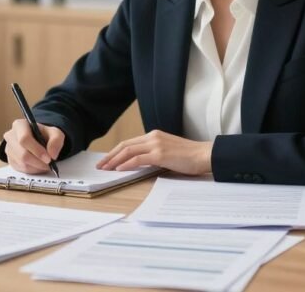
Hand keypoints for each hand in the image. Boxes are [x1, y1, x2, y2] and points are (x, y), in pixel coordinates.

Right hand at [3, 119, 64, 174]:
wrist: (38, 140)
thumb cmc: (44, 135)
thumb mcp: (55, 133)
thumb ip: (56, 140)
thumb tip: (52, 154)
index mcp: (19, 125)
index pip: (24, 139)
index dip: (37, 150)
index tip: (49, 158)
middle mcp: (10, 136)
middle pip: (22, 154)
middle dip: (38, 162)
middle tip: (49, 164)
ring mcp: (9, 149)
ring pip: (22, 163)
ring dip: (37, 167)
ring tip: (45, 163)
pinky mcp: (10, 160)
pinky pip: (21, 169)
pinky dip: (33, 170)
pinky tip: (39, 165)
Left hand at [96, 130, 212, 174]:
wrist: (204, 155)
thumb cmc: (189, 156)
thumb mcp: (168, 151)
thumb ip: (154, 154)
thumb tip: (139, 163)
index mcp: (154, 135)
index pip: (129, 142)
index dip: (115, 151)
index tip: (106, 160)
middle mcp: (153, 137)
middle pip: (125, 145)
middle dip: (110, 156)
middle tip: (100, 165)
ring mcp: (156, 144)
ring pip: (128, 151)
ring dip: (114, 160)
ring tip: (105, 169)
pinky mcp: (160, 154)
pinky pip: (138, 158)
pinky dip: (126, 164)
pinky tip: (119, 170)